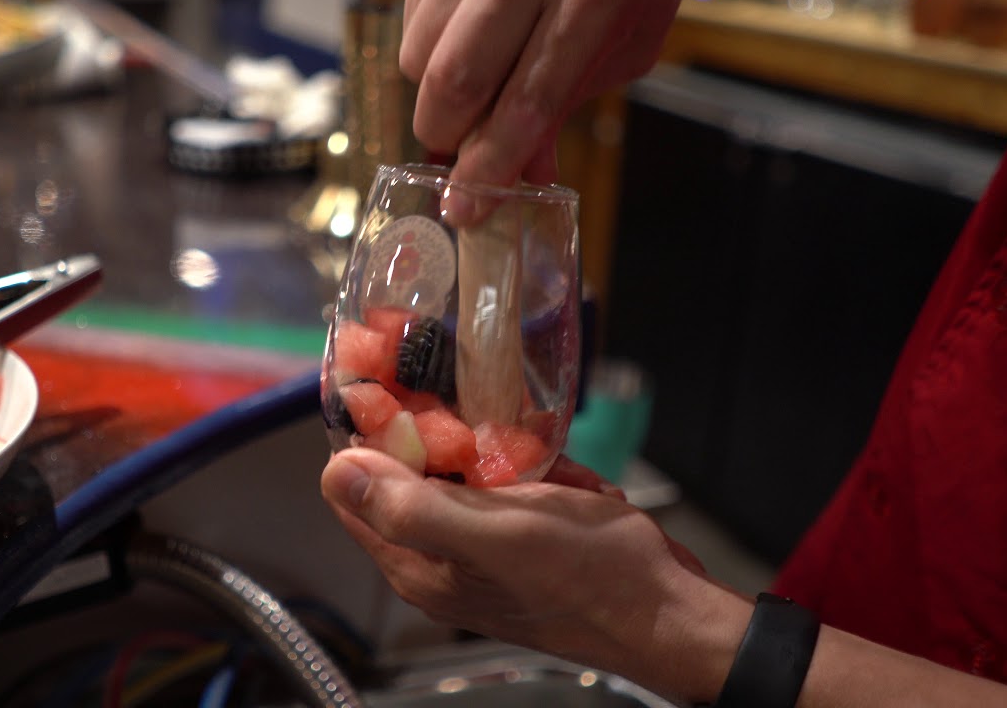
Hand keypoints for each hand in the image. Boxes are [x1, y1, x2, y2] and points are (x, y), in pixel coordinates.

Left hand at [320, 447, 751, 703]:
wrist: (668, 613)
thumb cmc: (591, 582)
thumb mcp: (495, 534)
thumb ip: (411, 507)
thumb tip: (338, 473)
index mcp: (418, 563)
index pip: (357, 490)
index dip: (368, 437)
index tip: (396, 392)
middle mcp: (440, 557)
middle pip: (413, 473)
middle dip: (456, 443)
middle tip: (502, 440)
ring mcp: (482, 547)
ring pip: (469, 470)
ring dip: (511, 458)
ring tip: (556, 477)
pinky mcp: (522, 536)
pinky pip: (513, 483)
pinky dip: (544, 474)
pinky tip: (575, 488)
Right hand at [400, 0, 682, 185]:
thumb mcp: (626, 42)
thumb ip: (568, 104)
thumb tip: (518, 172)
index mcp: (592, 0)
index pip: (527, 102)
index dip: (490, 164)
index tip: (465, 208)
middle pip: (452, 78)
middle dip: (446, 134)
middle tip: (457, 151)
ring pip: (417, 50)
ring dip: (432, 89)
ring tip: (471, 83)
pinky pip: (409, 13)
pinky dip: (427, 44)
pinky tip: (463, 37)